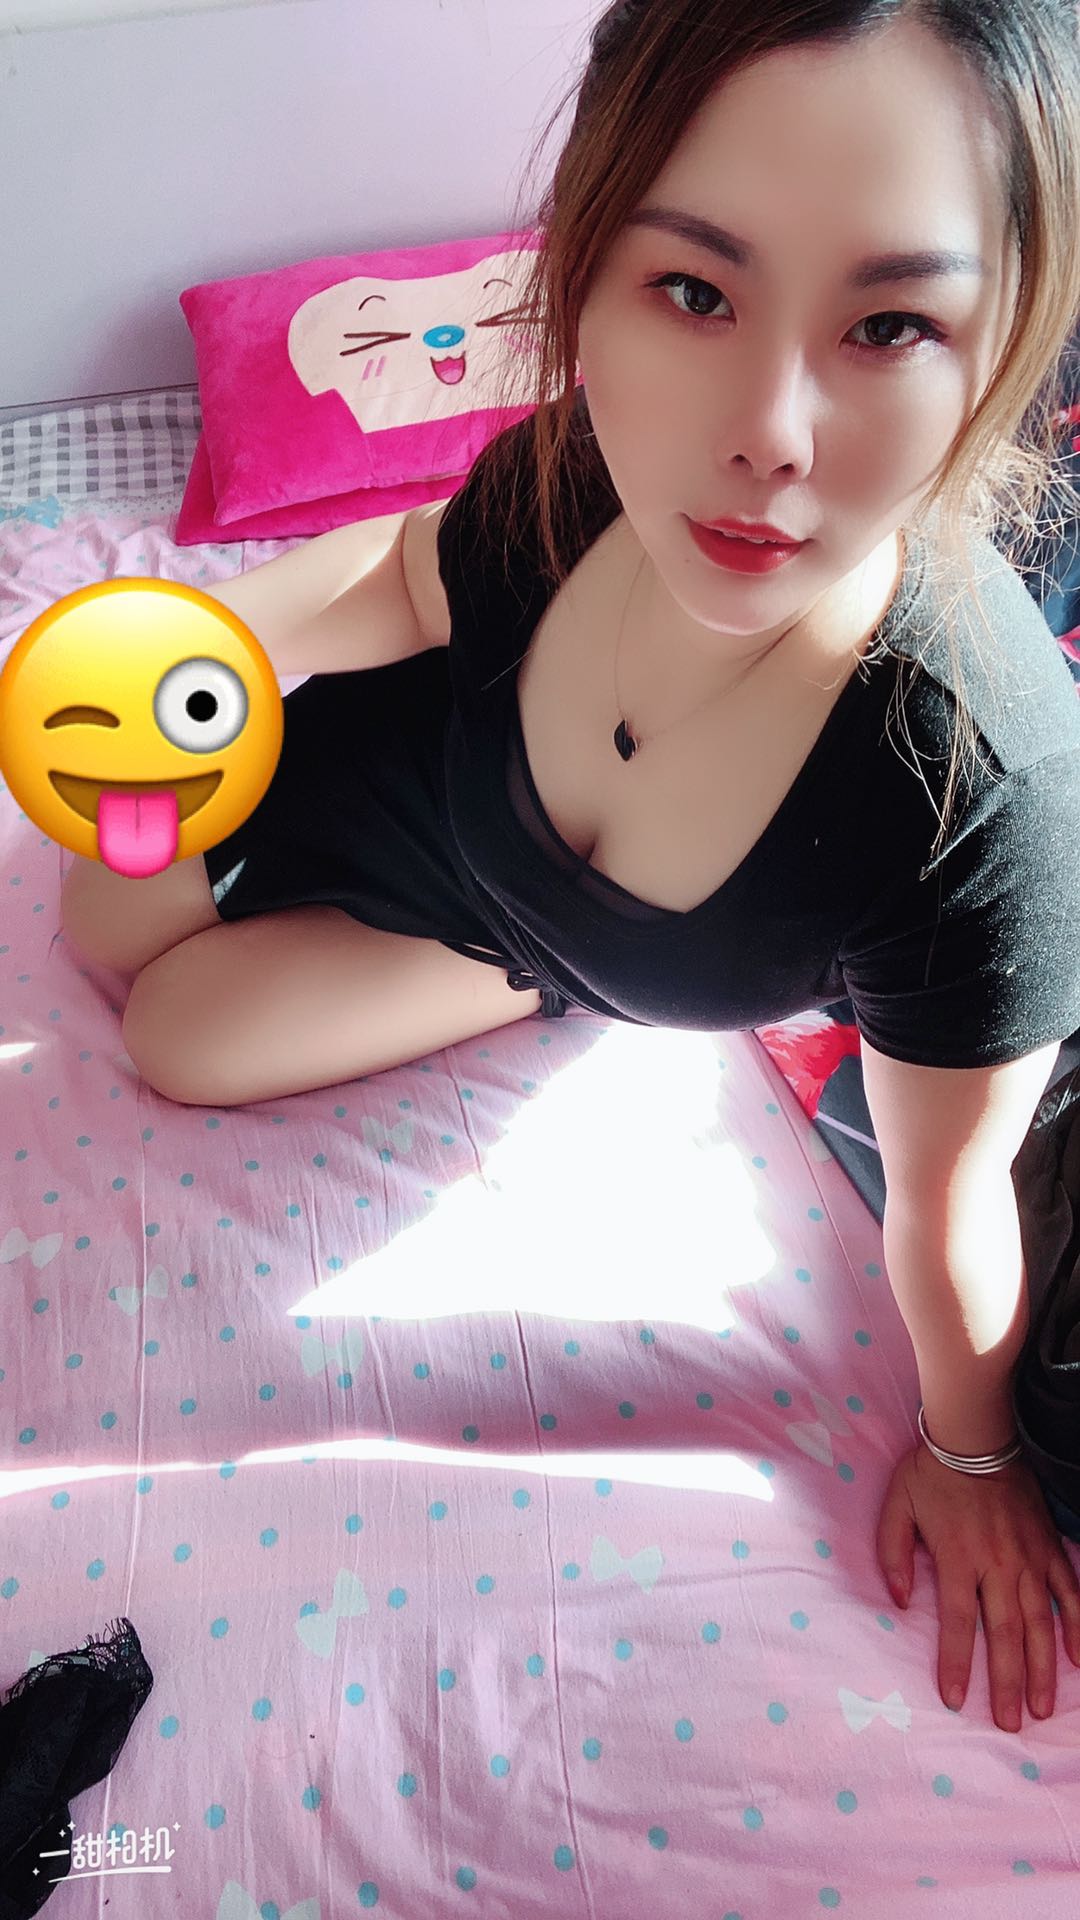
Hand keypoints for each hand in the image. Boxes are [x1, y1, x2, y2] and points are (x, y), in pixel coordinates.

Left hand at [876, 1442, 1079, 1730]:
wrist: (977, 1435)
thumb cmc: (931, 1473)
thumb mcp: (896, 1506)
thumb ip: (892, 1554)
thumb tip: (897, 1601)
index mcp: (957, 1557)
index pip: (955, 1623)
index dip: (955, 1664)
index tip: (955, 1701)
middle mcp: (996, 1564)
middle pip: (1003, 1634)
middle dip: (1005, 1683)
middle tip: (1010, 1724)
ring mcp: (1028, 1557)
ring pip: (1039, 1622)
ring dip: (1042, 1668)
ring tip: (1042, 1707)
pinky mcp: (1049, 1546)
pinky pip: (1069, 1591)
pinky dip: (1077, 1625)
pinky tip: (1079, 1659)